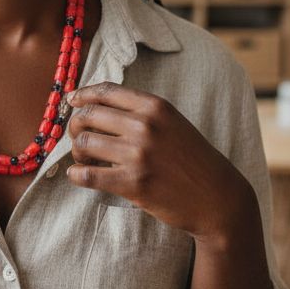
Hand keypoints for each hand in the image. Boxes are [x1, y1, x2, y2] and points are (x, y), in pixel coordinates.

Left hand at [64, 82, 253, 246]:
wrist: (217, 197)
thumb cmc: (193, 159)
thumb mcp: (172, 122)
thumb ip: (141, 111)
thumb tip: (97, 105)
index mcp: (154, 106)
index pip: (106, 91)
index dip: (83, 95)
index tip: (72, 100)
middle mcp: (144, 126)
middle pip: (88, 115)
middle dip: (75, 126)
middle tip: (78, 137)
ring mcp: (138, 154)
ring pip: (83, 143)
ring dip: (76, 152)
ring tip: (84, 160)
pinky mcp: (133, 183)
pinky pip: (88, 175)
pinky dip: (76, 175)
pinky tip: (77, 176)